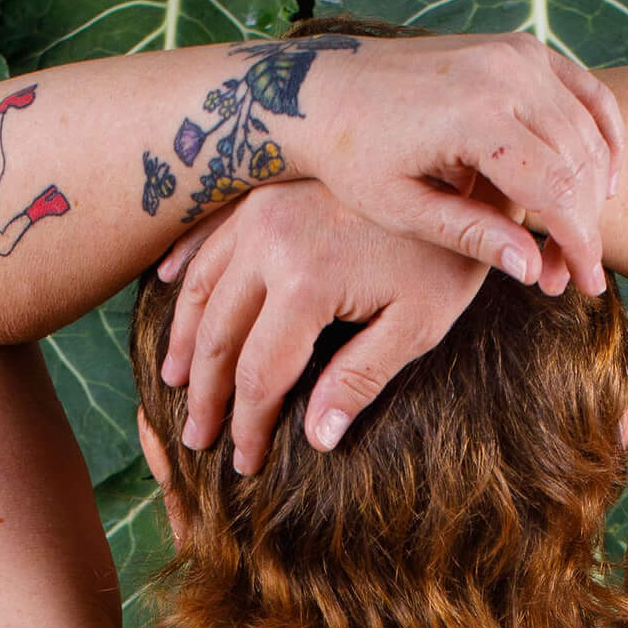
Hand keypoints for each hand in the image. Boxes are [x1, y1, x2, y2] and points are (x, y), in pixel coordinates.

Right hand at [157, 176, 503, 470]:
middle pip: (218, 334)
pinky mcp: (267, 189)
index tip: (246, 463)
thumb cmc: (448, 252)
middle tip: (197, 438)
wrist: (461, 164)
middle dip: (206, 395)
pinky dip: (185, 266)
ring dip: (185, 338)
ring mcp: (262, 208)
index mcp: (306, 282)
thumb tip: (316, 439)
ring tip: (176, 382)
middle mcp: (270, 240)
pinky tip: (166, 289)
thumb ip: (361, 380)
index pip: (259, 374)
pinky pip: (209, 233)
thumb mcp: (418, 325)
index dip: (249, 426)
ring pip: (201, 284)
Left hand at [281, 28, 623, 299]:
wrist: (327, 89)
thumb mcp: (402, 210)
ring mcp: (515, 54)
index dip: (579, 244)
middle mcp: (503, 74)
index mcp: (473, 116)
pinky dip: (601, 135)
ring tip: (575, 243)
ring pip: (586, 130)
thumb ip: (470, 235)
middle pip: (577, 162)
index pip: (555, 189)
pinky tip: (601, 180)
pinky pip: (585, 91)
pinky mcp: (519, 48)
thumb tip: (531, 270)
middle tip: (574, 276)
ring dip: (592, 191)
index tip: (587, 285)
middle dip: (585, 226)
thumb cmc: (354, 157)